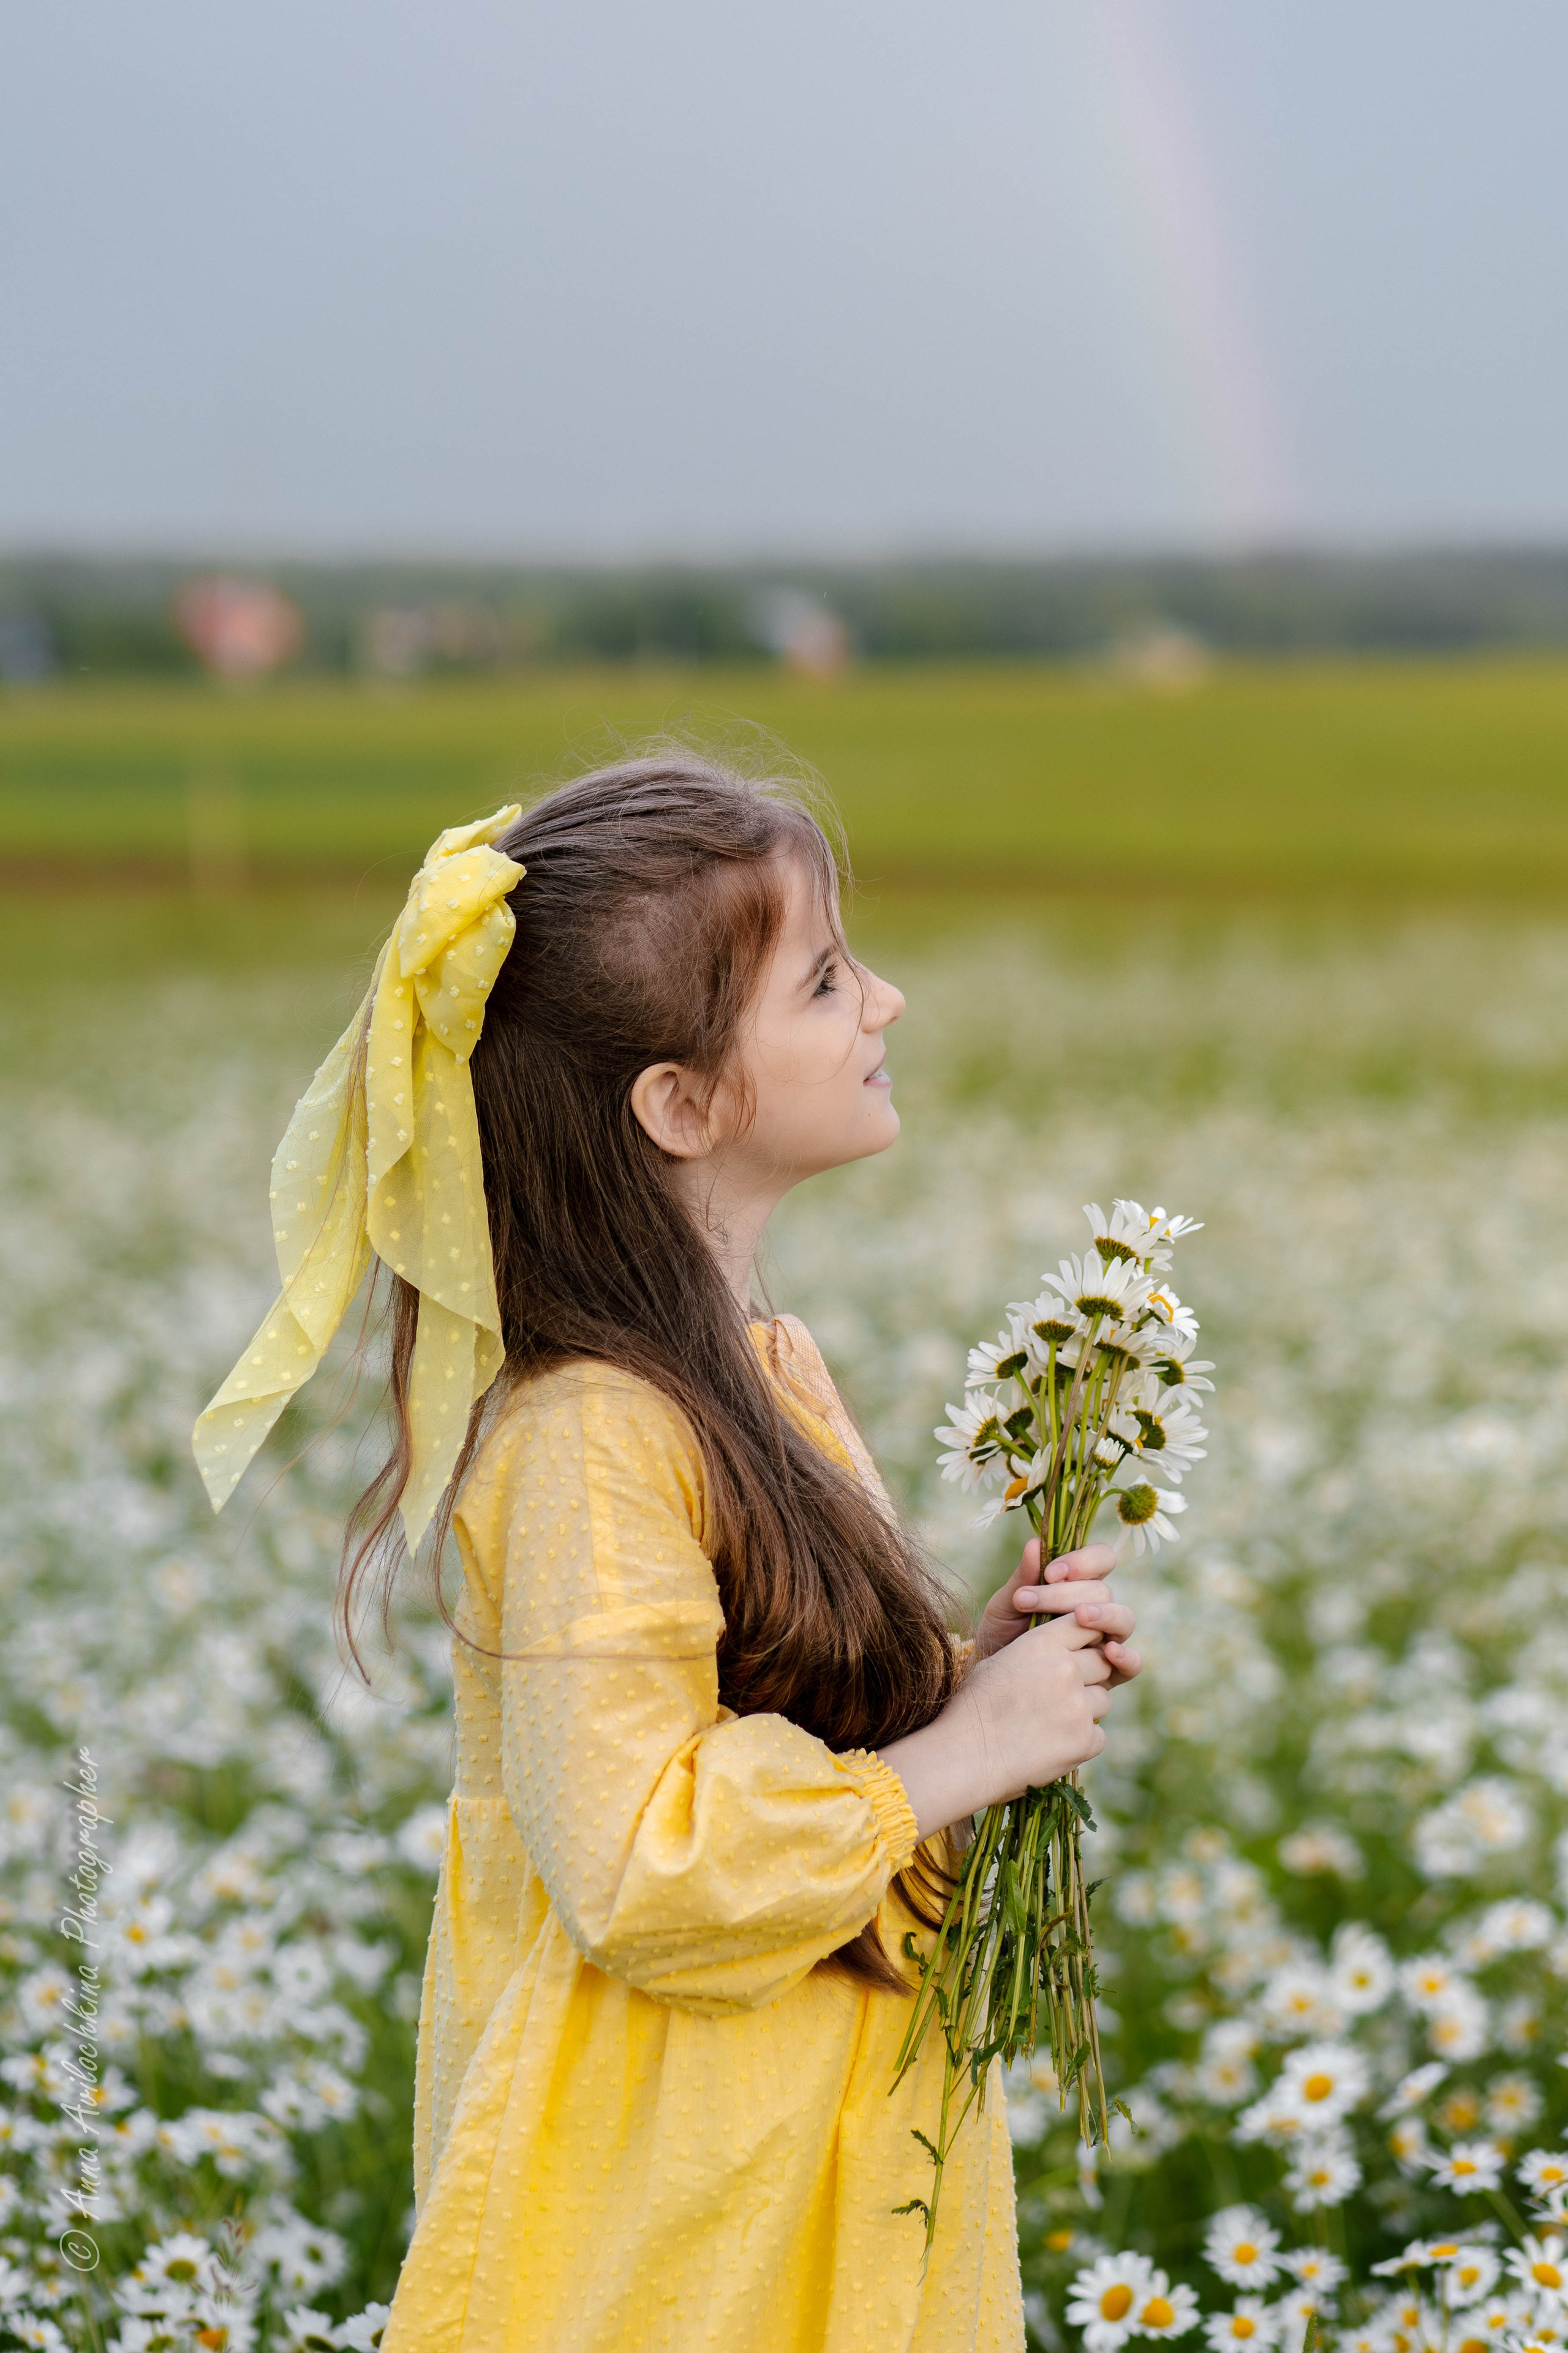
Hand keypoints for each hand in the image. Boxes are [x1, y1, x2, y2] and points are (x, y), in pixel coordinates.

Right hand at [880, 1611, 1119, 1840]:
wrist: (966, 1756)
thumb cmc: (974, 1708)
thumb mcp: (999, 1662)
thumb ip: (1038, 1652)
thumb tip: (1062, 1651)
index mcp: (1042, 1644)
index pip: (1085, 1625)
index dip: (1084, 1640)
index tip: (1076, 1653)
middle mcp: (1065, 1669)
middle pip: (1101, 1663)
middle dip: (1087, 1676)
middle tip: (1059, 1695)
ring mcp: (1078, 1705)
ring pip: (1102, 1699)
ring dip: (1084, 1709)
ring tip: (1050, 1722)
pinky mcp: (1085, 1740)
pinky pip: (1097, 1734)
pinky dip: (1081, 1741)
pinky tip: (1051, 1745)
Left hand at [973, 1537, 1140, 1686]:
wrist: (996, 1683)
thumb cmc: (1002, 1636)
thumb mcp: (1006, 1606)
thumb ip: (1023, 1579)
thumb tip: (1034, 1544)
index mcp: (1078, 1585)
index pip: (1101, 1559)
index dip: (1083, 1560)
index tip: (1050, 1573)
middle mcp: (1098, 1610)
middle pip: (1103, 1591)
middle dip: (1068, 1594)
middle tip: (1030, 1601)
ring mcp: (1107, 1640)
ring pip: (1124, 1619)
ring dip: (1104, 1615)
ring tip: (1079, 1617)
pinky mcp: (1109, 1673)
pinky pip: (1132, 1664)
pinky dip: (1127, 1656)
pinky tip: (1109, 1652)